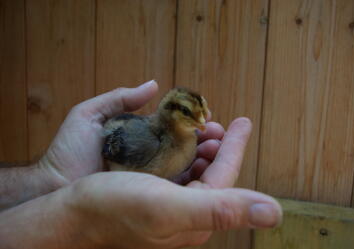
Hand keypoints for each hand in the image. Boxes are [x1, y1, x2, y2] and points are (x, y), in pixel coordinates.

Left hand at [38, 80, 226, 186]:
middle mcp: (150, 161)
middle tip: (218, 132)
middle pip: (186, 150)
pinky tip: (207, 172)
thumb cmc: (68, 153)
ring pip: (187, 170)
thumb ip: (119, 99)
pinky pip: (177, 191)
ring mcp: (151, 181)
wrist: (53, 187)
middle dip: (207, 140)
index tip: (209, 116)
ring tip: (218, 147)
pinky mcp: (150, 199)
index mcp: (141, 141)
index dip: (194, 123)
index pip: (175, 131)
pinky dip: (195, 181)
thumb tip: (153, 84)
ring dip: (207, 158)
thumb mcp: (90, 117)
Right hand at [62, 118, 281, 247]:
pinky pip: (175, 173)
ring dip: (200, 149)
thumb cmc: (113, 209)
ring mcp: (167, 207)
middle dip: (219, 148)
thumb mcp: (169, 208)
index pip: (226, 178)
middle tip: (215, 124)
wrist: (69, 214)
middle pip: (213, 176)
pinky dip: (180, 154)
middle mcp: (185, 216)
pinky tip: (176, 144)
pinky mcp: (150, 198)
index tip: (244, 121)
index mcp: (196, 219)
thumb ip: (222, 209)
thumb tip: (275, 213)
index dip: (237, 148)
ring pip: (194, 174)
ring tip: (198, 130)